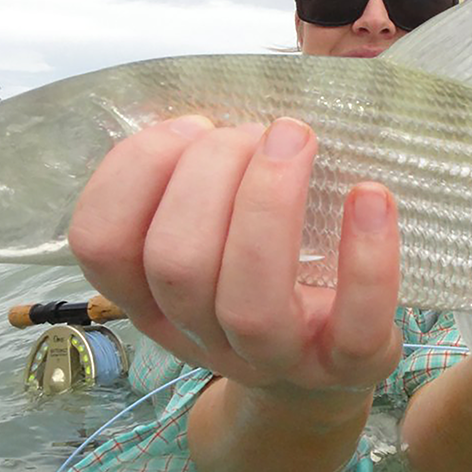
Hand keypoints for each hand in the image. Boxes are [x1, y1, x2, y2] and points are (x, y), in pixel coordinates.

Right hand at [68, 116, 401, 394]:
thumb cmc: (269, 276)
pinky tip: (371, 196)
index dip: (133, 172)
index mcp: (154, 297)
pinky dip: (366, 256)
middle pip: (176, 262)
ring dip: (270, 202)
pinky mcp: (347, 365)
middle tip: (255, 132)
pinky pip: (355, 324)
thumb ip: (202, 182)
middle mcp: (201, 334)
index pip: (100, 245)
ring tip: (296, 138)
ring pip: (249, 301)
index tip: (190, 125)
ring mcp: (276, 358)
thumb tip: (210, 104)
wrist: (326, 367)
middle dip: (209, 174)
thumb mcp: (216, 237)